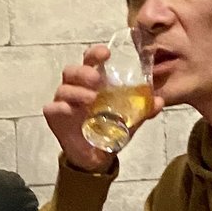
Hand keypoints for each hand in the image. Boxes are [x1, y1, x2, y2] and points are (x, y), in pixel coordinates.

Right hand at [43, 42, 163, 173]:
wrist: (96, 156)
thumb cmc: (109, 129)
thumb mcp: (130, 120)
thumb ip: (143, 110)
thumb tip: (159, 101)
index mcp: (92, 82)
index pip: (90, 60)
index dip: (95, 54)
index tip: (106, 54)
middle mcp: (76, 88)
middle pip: (72, 71)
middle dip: (83, 71)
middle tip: (95, 78)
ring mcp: (64, 102)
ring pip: (63, 88)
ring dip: (76, 91)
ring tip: (91, 99)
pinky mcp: (55, 118)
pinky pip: (52, 108)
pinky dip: (59, 107)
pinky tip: (68, 110)